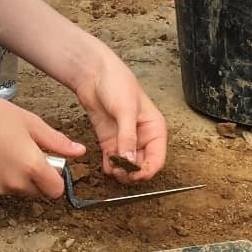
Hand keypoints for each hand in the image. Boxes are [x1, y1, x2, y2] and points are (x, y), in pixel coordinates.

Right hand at [0, 86, 84, 197]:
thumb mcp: (32, 124)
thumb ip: (57, 142)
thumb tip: (79, 151)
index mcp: (32, 167)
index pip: (56, 190)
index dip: (56, 178)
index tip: (50, 164)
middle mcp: (14, 183)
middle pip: (38, 192)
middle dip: (38, 178)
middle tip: (28, 153)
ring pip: (18, 191)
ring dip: (19, 179)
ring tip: (8, 153)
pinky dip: (1, 179)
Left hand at [73, 50, 168, 182]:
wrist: (94, 75)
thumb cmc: (117, 85)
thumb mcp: (125, 110)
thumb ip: (127, 136)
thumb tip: (130, 161)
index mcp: (155, 129)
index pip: (157, 159)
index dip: (148, 170)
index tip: (136, 175)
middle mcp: (143, 137)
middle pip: (142, 166)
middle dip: (133, 173)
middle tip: (121, 173)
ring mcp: (125, 140)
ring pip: (128, 166)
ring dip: (121, 172)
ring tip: (113, 168)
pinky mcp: (110, 141)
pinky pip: (113, 161)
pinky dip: (110, 167)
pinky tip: (106, 165)